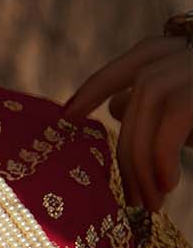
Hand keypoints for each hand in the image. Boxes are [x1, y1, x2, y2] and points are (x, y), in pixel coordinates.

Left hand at [61, 35, 192, 211]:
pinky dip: (163, 153)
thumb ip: (156, 106)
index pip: (135, 62)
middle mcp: (192, 48)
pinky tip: (168, 183)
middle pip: (140, 90)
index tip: (67, 116)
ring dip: (142, 156)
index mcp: (186, 51)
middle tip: (131, 198)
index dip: (96, 87)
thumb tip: (114, 107)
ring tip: (150, 200)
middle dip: (127, 148)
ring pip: (149, 99)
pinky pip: (174, 116)